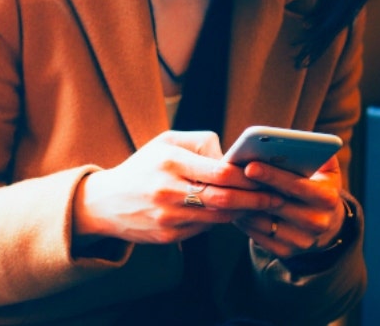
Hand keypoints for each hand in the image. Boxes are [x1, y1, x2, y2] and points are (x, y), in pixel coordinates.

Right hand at [73, 130, 280, 245]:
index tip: (265, 174)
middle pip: (224, 198)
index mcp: (169, 162)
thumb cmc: (142, 167)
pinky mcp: (169, 237)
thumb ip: (201, 143)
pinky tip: (233, 214)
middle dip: (255, 198)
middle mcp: (168, 191)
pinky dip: (222, 221)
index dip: (247, 175)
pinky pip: (205, 228)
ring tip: (260, 205)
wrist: (105, 203)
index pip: (220, 171)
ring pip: (219, 216)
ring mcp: (168, 217)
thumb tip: (232, 156)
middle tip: (274, 197)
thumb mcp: (165, 142)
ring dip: (243, 212)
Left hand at [230, 155, 346, 258]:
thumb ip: (320, 155)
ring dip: (243, 205)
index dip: (272, 175)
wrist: (326, 226)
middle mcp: (317, 222)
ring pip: (263, 222)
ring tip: (226, 190)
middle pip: (277, 204)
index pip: (296, 185)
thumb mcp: (327, 172)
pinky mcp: (286, 252)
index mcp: (327, 199)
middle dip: (252, 190)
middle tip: (229, 177)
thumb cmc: (318, 189)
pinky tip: (234, 207)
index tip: (250, 165)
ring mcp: (301, 241)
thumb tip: (304, 140)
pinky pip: (257, 237)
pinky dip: (244, 222)